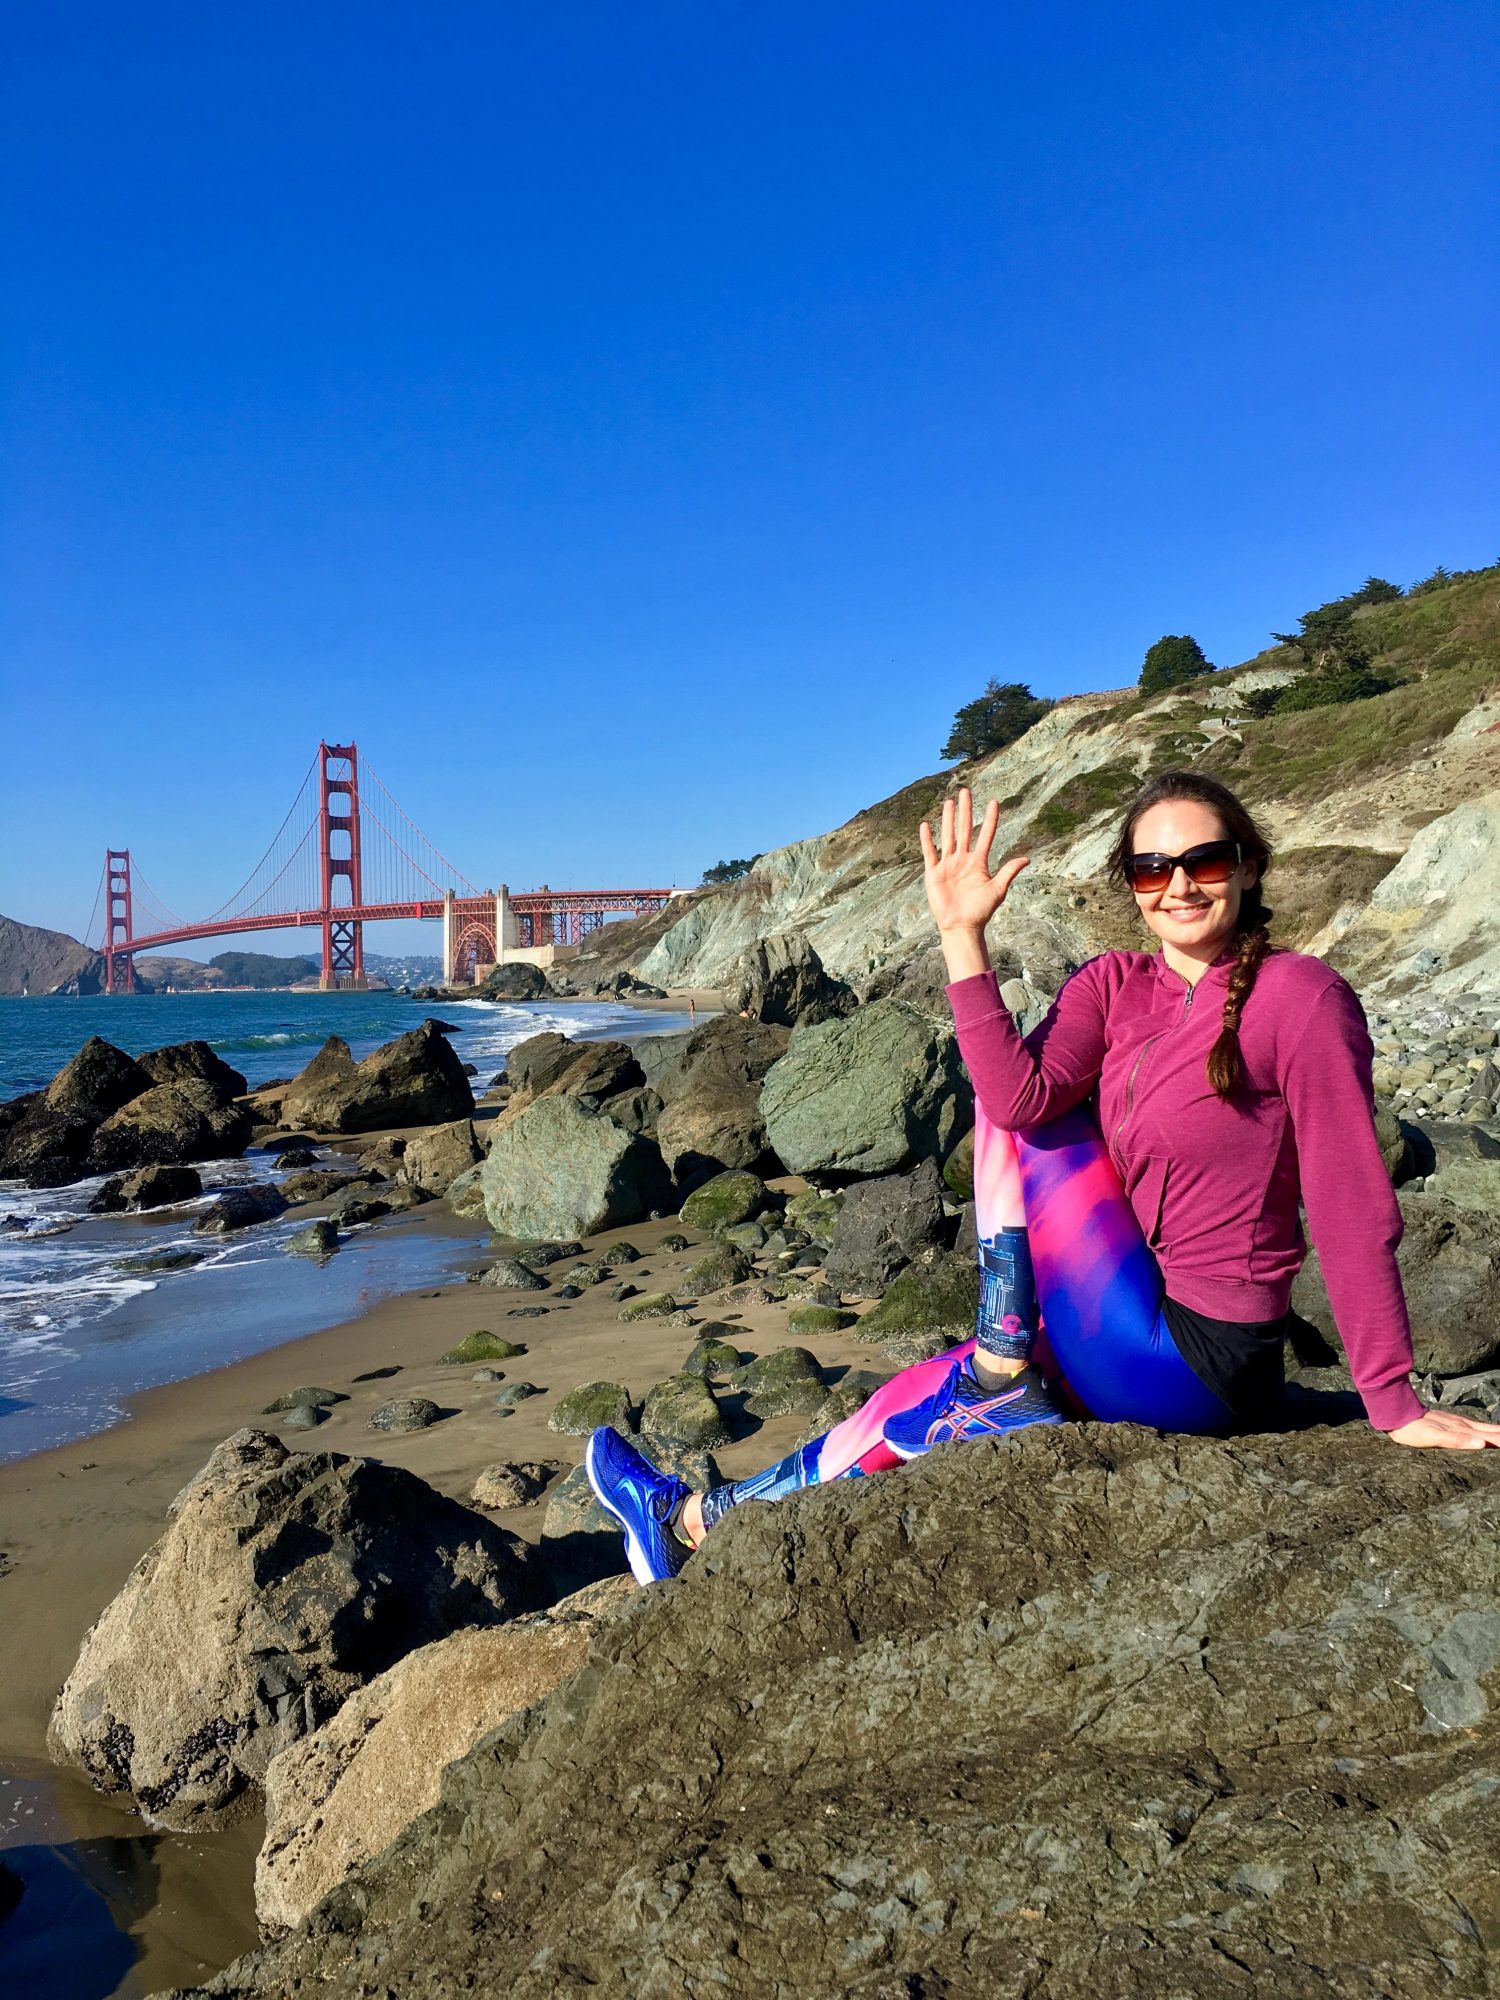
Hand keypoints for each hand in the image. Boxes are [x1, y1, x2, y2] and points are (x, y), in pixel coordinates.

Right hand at [920, 786, 1028, 935]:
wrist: (962, 927)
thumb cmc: (981, 912)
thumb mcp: (997, 890)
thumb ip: (1008, 872)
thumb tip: (1026, 858)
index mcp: (979, 862)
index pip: (985, 835)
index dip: (990, 819)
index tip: (993, 801)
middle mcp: (963, 860)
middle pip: (964, 830)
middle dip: (965, 810)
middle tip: (965, 791)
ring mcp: (947, 866)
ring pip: (948, 836)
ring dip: (948, 819)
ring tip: (948, 802)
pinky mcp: (933, 874)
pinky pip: (930, 853)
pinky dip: (927, 840)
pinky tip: (926, 826)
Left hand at [1386, 1407, 1499, 1449]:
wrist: (1397, 1413)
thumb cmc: (1413, 1429)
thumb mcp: (1434, 1437)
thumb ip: (1457, 1440)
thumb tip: (1481, 1443)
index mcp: (1461, 1429)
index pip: (1489, 1437)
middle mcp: (1462, 1424)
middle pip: (1489, 1431)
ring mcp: (1456, 1421)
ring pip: (1483, 1427)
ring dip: (1497, 1432)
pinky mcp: (1450, 1422)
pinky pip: (1474, 1426)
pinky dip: (1485, 1429)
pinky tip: (1485, 1431)